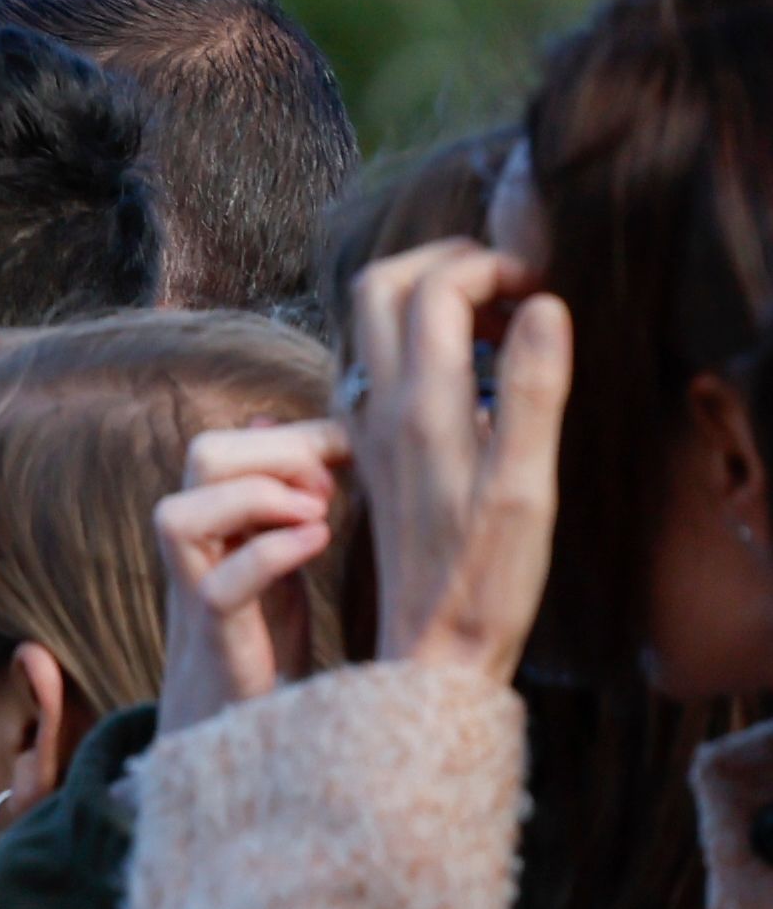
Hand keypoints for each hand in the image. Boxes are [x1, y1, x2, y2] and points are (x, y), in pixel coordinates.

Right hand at [152, 420, 342, 735]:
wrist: (239, 745)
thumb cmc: (263, 648)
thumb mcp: (276, 559)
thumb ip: (276, 497)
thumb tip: (271, 419)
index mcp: (212, 527)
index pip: (226, 444)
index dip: (292, 435)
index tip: (349, 458)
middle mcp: (195, 554)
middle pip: (202, 458)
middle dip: (279, 455)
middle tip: (330, 489)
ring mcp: (197, 598)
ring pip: (180, 516)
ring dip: (260, 500)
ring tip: (317, 519)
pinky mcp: (217, 643)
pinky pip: (222, 586)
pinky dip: (274, 553)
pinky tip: (318, 547)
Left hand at [343, 238, 573, 683]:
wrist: (427, 646)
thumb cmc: (484, 578)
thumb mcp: (525, 485)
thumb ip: (530, 390)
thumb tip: (540, 305)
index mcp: (419, 410)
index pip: (433, 288)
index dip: (489, 266)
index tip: (536, 289)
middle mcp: (379, 410)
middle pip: (379, 287)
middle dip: (443, 262)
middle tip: (508, 284)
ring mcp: (367, 429)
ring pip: (372, 324)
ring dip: (430, 298)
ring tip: (497, 323)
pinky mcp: (372, 450)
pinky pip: (379, 364)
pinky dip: (422, 339)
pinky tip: (470, 370)